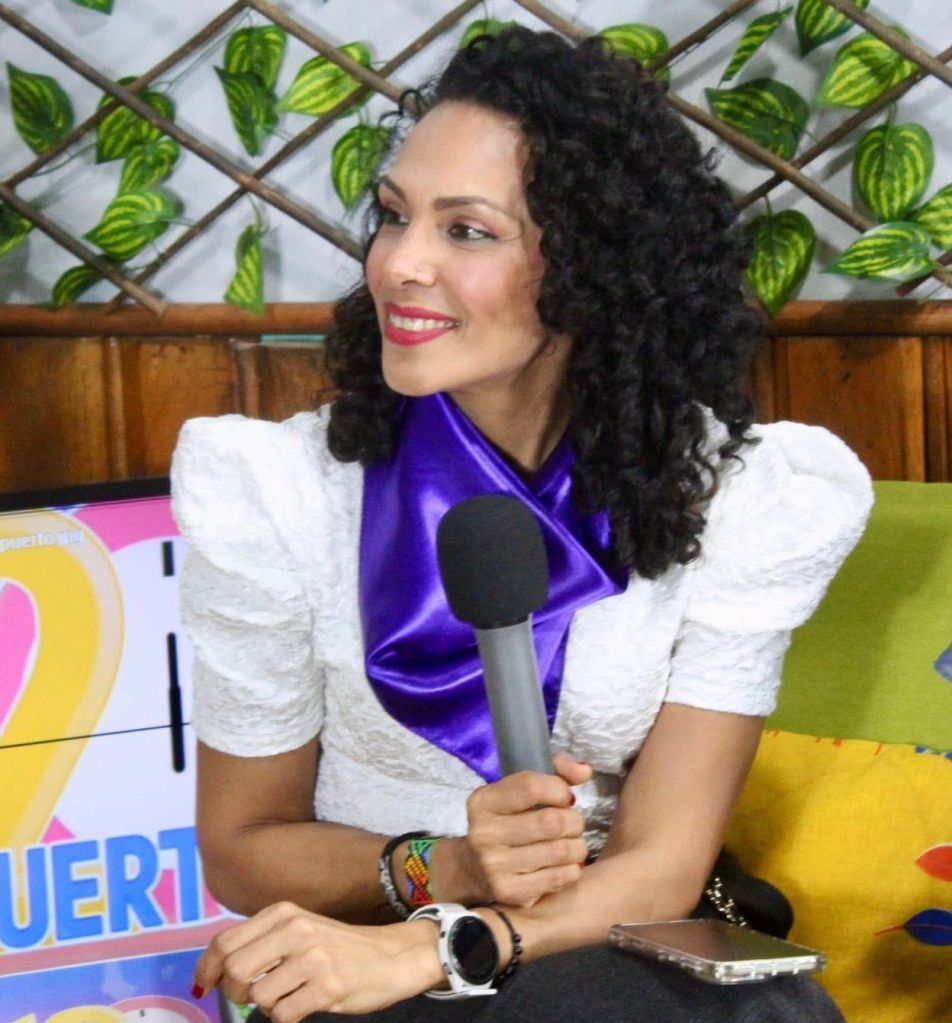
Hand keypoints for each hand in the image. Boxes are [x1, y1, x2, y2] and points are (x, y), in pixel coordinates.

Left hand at [193, 901, 442, 1020]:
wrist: (392, 956)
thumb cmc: (339, 947)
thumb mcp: (299, 929)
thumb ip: (262, 942)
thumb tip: (215, 971)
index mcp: (283, 913)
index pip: (226, 941)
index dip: (207, 968)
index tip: (204, 986)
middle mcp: (296, 929)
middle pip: (235, 969)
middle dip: (234, 992)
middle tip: (248, 997)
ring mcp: (312, 957)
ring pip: (259, 997)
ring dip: (268, 1006)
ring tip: (289, 996)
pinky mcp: (327, 986)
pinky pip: (283, 1015)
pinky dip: (286, 1017)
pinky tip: (304, 1004)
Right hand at [462, 752, 591, 906]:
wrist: (476, 868)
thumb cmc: (509, 820)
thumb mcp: (521, 789)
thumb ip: (555, 771)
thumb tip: (585, 771)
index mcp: (483, 801)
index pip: (532, 787)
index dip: (559, 790)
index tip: (563, 798)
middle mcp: (483, 833)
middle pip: (552, 822)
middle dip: (574, 821)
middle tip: (571, 824)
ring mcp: (493, 865)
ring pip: (560, 851)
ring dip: (577, 846)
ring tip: (571, 844)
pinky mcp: (508, 892)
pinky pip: (560, 877)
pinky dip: (572, 869)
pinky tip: (563, 865)